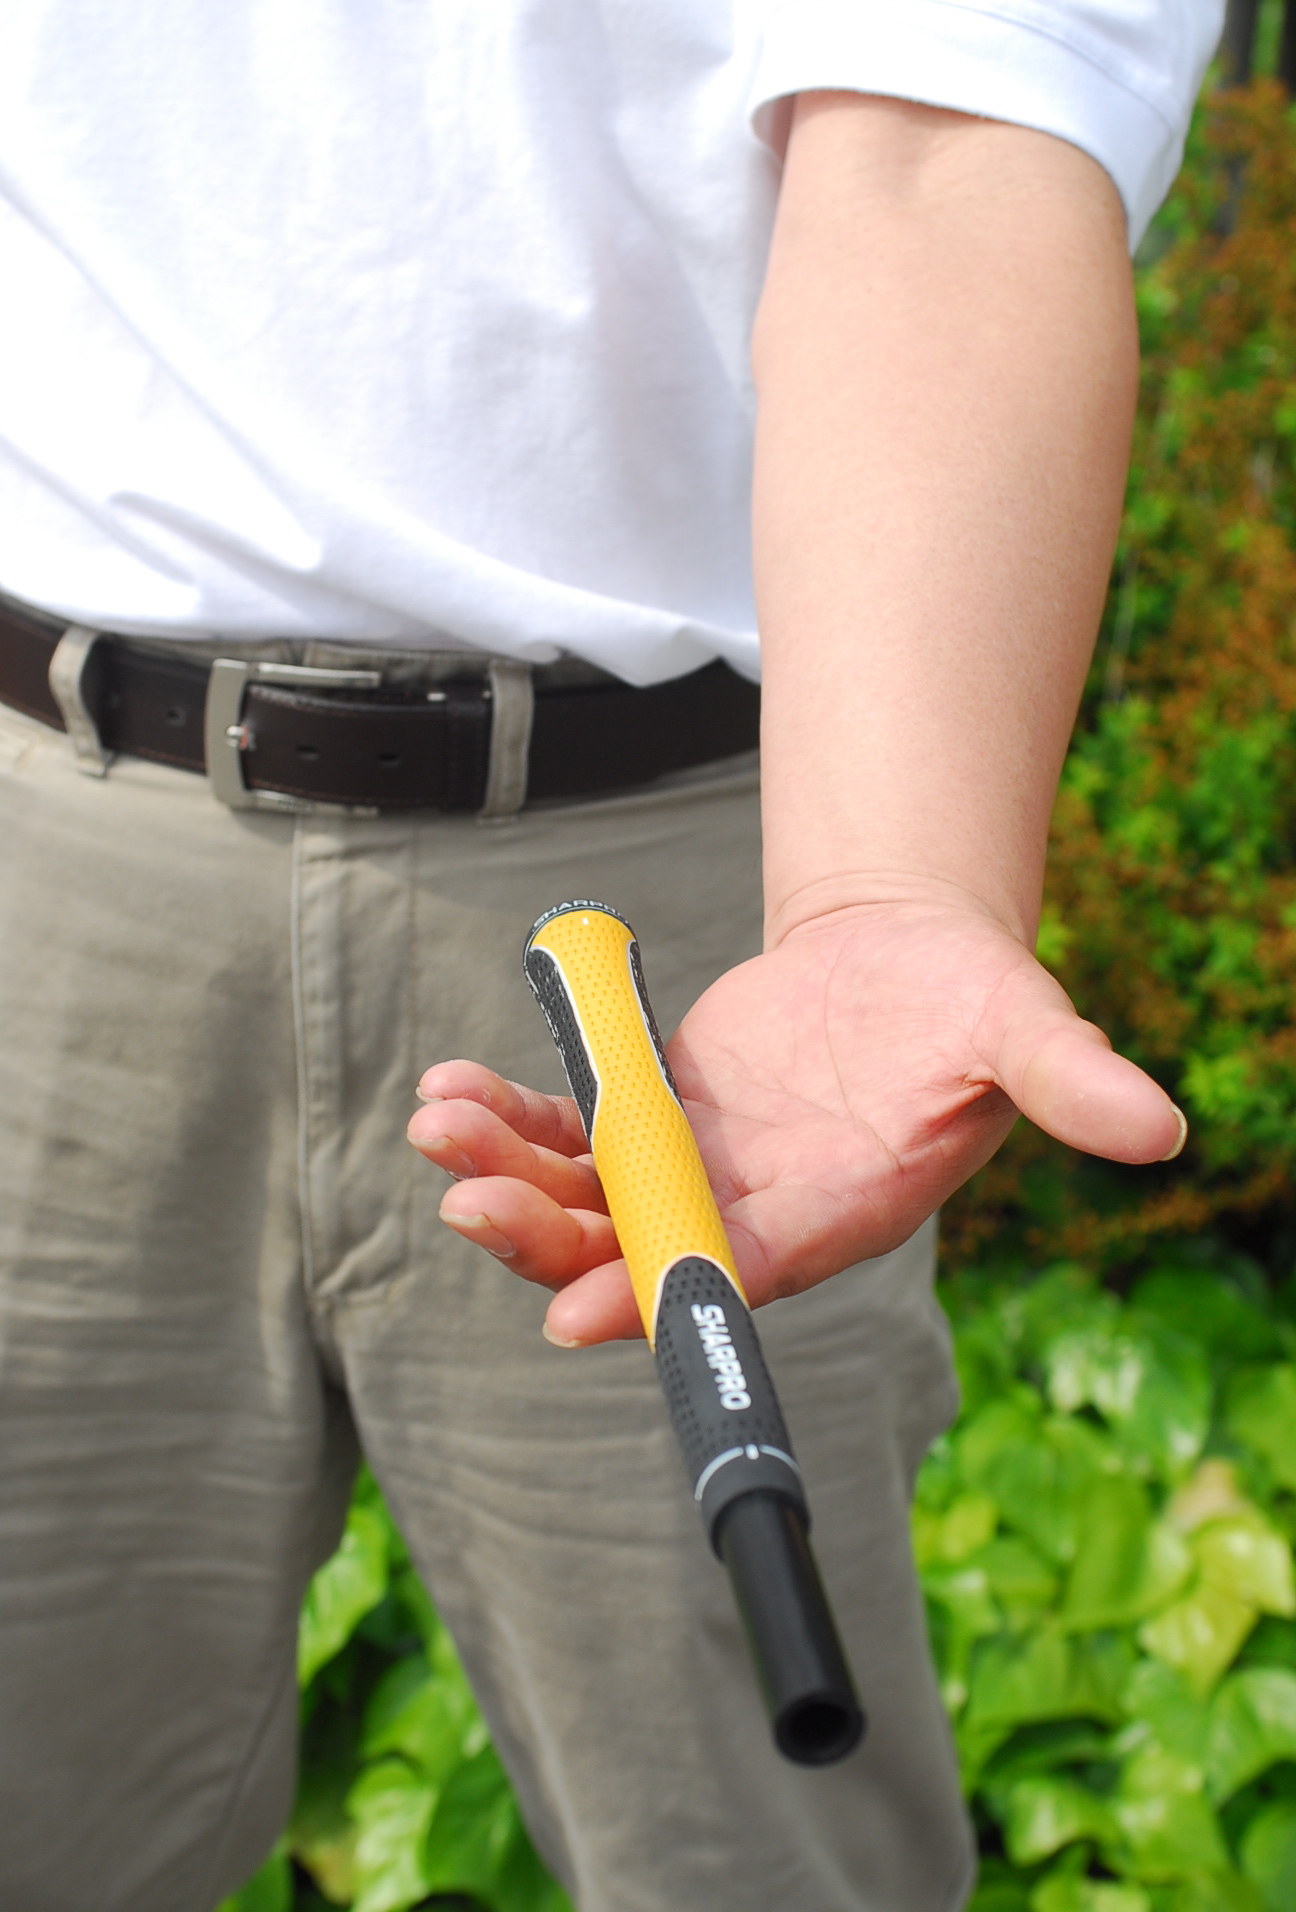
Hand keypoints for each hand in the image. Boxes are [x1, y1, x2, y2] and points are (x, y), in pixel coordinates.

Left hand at [407, 893, 1183, 1345]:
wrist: (905, 961)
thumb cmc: (967, 1001)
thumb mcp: (1017, 1027)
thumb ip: (1067, 1079)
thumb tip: (1159, 1128)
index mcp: (834, 1210)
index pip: (740, 1273)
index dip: (659, 1293)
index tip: (572, 1314)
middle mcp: (752, 1209)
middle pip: (635, 1247)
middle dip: (547, 1234)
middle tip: (465, 1201)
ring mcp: (696, 1170)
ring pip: (585, 1195)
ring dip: (507, 1170)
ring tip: (434, 1125)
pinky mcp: (659, 1120)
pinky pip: (572, 1133)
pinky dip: (513, 1116)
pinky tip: (450, 1088)